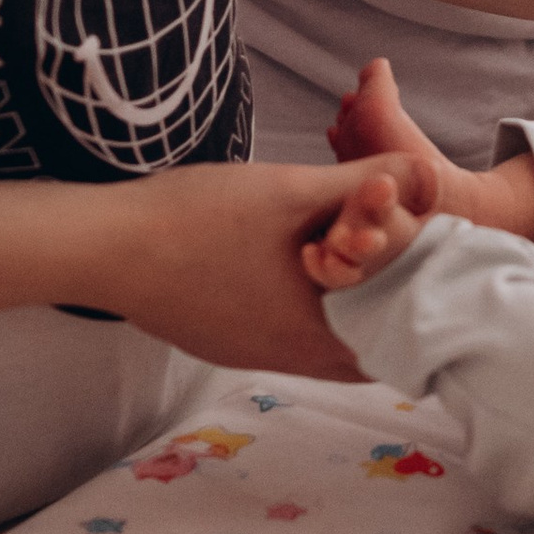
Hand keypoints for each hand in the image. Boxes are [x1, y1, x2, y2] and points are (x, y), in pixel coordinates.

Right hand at [104, 154, 438, 376]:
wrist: (104, 247)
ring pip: (316, 339)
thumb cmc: (199, 219)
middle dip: (382, 301)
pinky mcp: (217, 339)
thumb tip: (427, 174)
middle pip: (359, 344)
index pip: (396, 342)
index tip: (429, 268)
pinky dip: (298, 306)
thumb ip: (367, 181)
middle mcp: (284, 359)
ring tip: (350, 250)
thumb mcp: (292, 190)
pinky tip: (288, 262)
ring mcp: (246, 353)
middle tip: (396, 254)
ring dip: (338, 303)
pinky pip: (277, 332)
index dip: (418, 305)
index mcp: (315, 336)